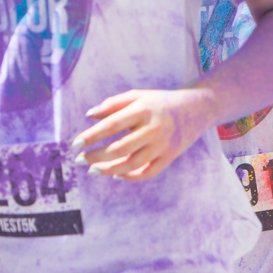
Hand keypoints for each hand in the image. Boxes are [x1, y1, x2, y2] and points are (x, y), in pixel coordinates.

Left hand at [71, 88, 211, 179]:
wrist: (197, 108)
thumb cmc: (162, 101)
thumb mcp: (139, 95)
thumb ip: (113, 103)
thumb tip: (89, 116)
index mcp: (143, 110)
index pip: (111, 125)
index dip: (91, 136)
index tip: (75, 144)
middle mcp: (153, 129)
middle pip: (118, 148)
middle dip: (95, 156)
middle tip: (79, 160)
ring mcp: (163, 145)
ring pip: (131, 164)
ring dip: (108, 170)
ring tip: (93, 170)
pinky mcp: (170, 157)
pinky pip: (147, 173)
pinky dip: (130, 177)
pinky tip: (116, 174)